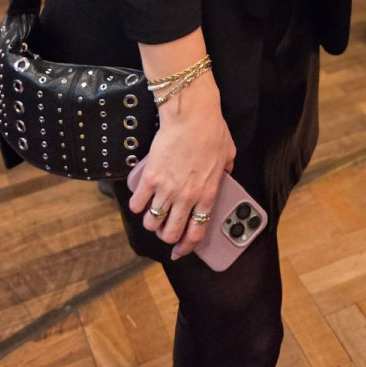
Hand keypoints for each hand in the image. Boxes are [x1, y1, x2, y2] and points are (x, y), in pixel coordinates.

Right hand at [127, 72, 235, 259]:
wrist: (191, 115)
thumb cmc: (212, 131)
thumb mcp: (228, 153)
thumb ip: (227, 168)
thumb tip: (226, 172)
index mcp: (208, 194)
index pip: (197, 231)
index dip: (187, 246)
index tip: (180, 250)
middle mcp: (187, 197)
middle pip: (171, 233)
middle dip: (166, 236)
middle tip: (164, 228)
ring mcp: (167, 190)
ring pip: (152, 222)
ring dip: (150, 222)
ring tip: (151, 214)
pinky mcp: (151, 178)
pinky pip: (138, 203)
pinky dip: (137, 205)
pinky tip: (140, 200)